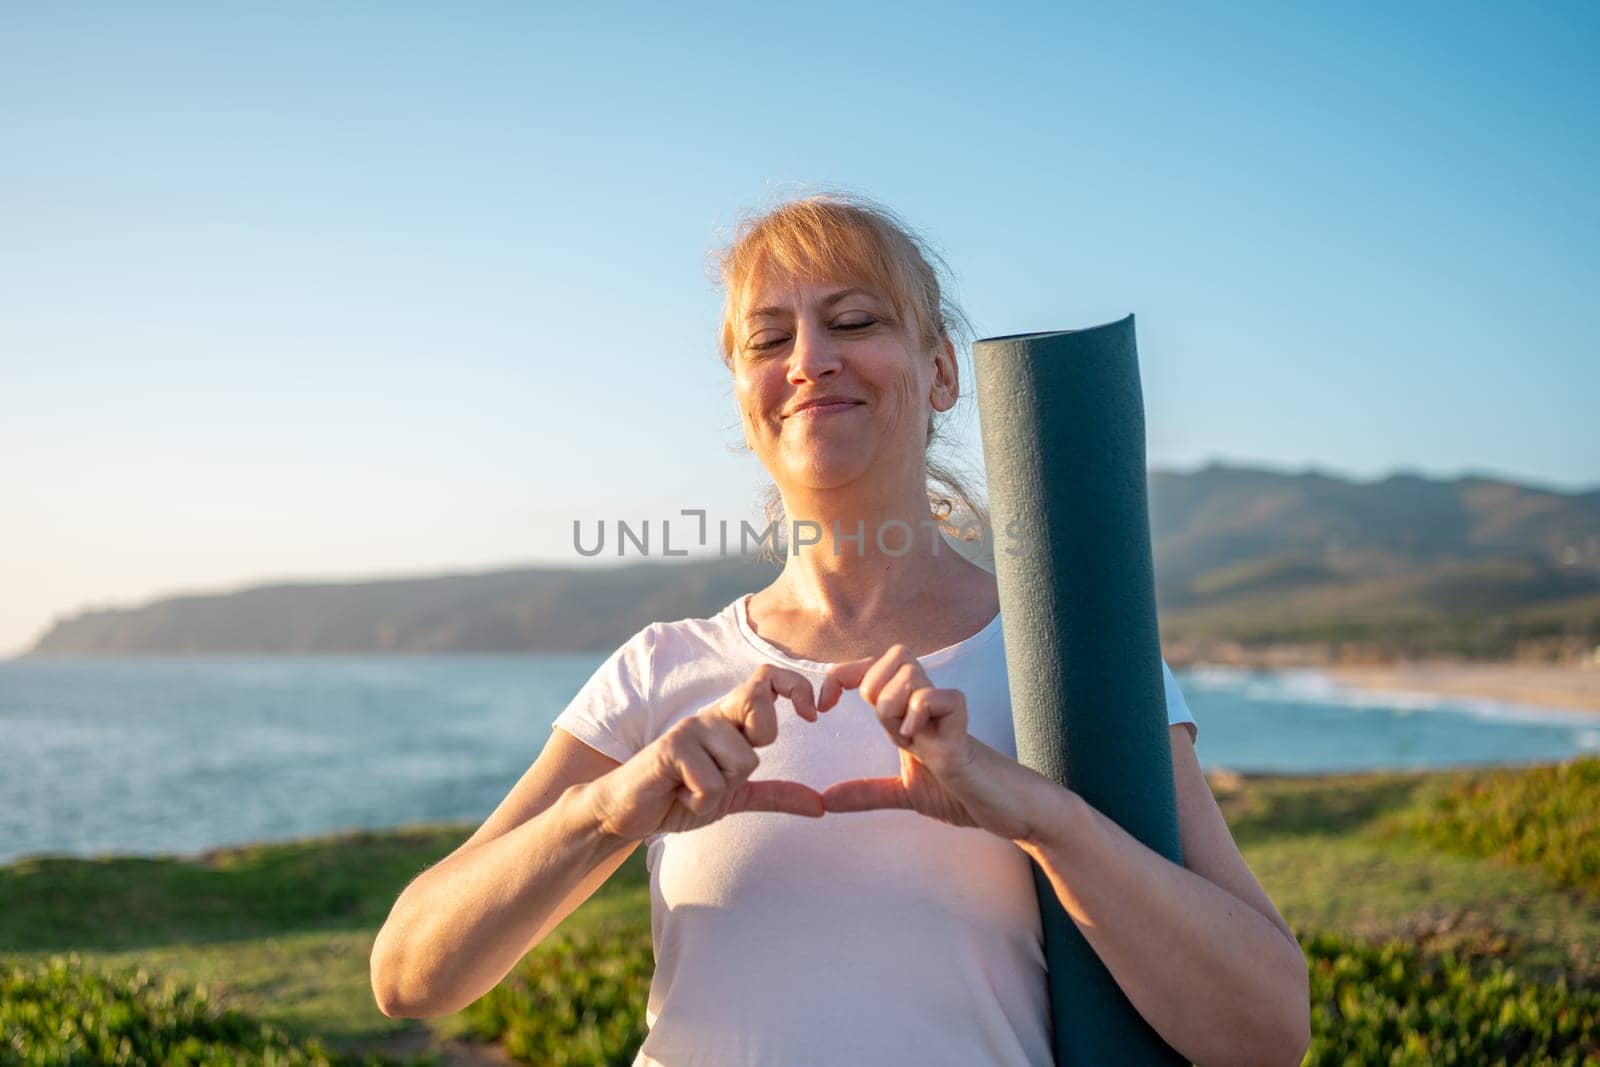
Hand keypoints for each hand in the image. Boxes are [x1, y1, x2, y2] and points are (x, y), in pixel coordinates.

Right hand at [589, 664, 828, 842]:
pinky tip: (680, 799)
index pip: (768, 678)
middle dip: (758, 747)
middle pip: (761, 707)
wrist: (625, 813)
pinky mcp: (670, 749)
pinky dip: (700, 804)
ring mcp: (690, 728)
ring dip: (722, 792)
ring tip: (695, 792)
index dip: (796, 686)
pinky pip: (712, 784)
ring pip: (744, 760)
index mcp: (730, 720)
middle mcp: (712, 716)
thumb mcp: (735, 797)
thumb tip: (821, 805)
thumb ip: (776, 795)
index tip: (813, 715)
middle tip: (728, 773)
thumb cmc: (678, 797)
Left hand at [817, 645, 1063, 842]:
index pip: (874, 668)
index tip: (823, 707)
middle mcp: (926, 706)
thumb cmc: (964, 794)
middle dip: (872, 688)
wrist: (1009, 812)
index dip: (842, 676)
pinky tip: (924, 744)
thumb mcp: (906, 794)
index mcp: (909, 715)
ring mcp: (945, 717)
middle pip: (893, 655)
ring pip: (911, 673)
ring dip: (894, 707)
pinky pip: (943, 699)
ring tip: (908, 740)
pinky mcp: (963, 736)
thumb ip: (868, 793)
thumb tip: (825, 800)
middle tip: (882, 728)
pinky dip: (924, 716)